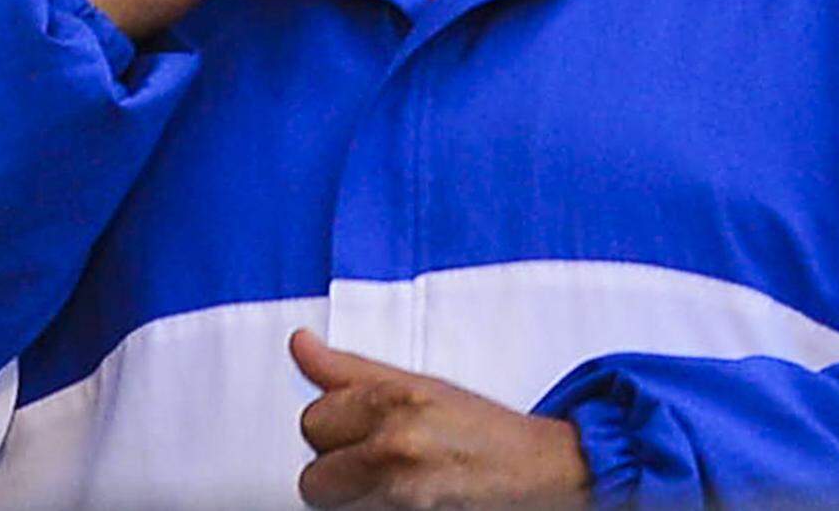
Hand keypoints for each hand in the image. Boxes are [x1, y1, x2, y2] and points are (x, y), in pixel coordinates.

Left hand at [291, 329, 590, 509]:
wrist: (538, 471)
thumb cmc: (483, 428)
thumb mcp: (418, 385)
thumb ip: (349, 370)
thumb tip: (300, 344)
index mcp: (395, 399)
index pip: (314, 420)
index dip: (333, 428)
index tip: (351, 428)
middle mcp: (395, 447)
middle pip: (313, 475)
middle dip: (339, 469)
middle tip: (378, 460)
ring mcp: (401, 495)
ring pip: (333, 506)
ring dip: (354, 498)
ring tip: (392, 483)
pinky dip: (373, 510)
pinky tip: (403, 501)